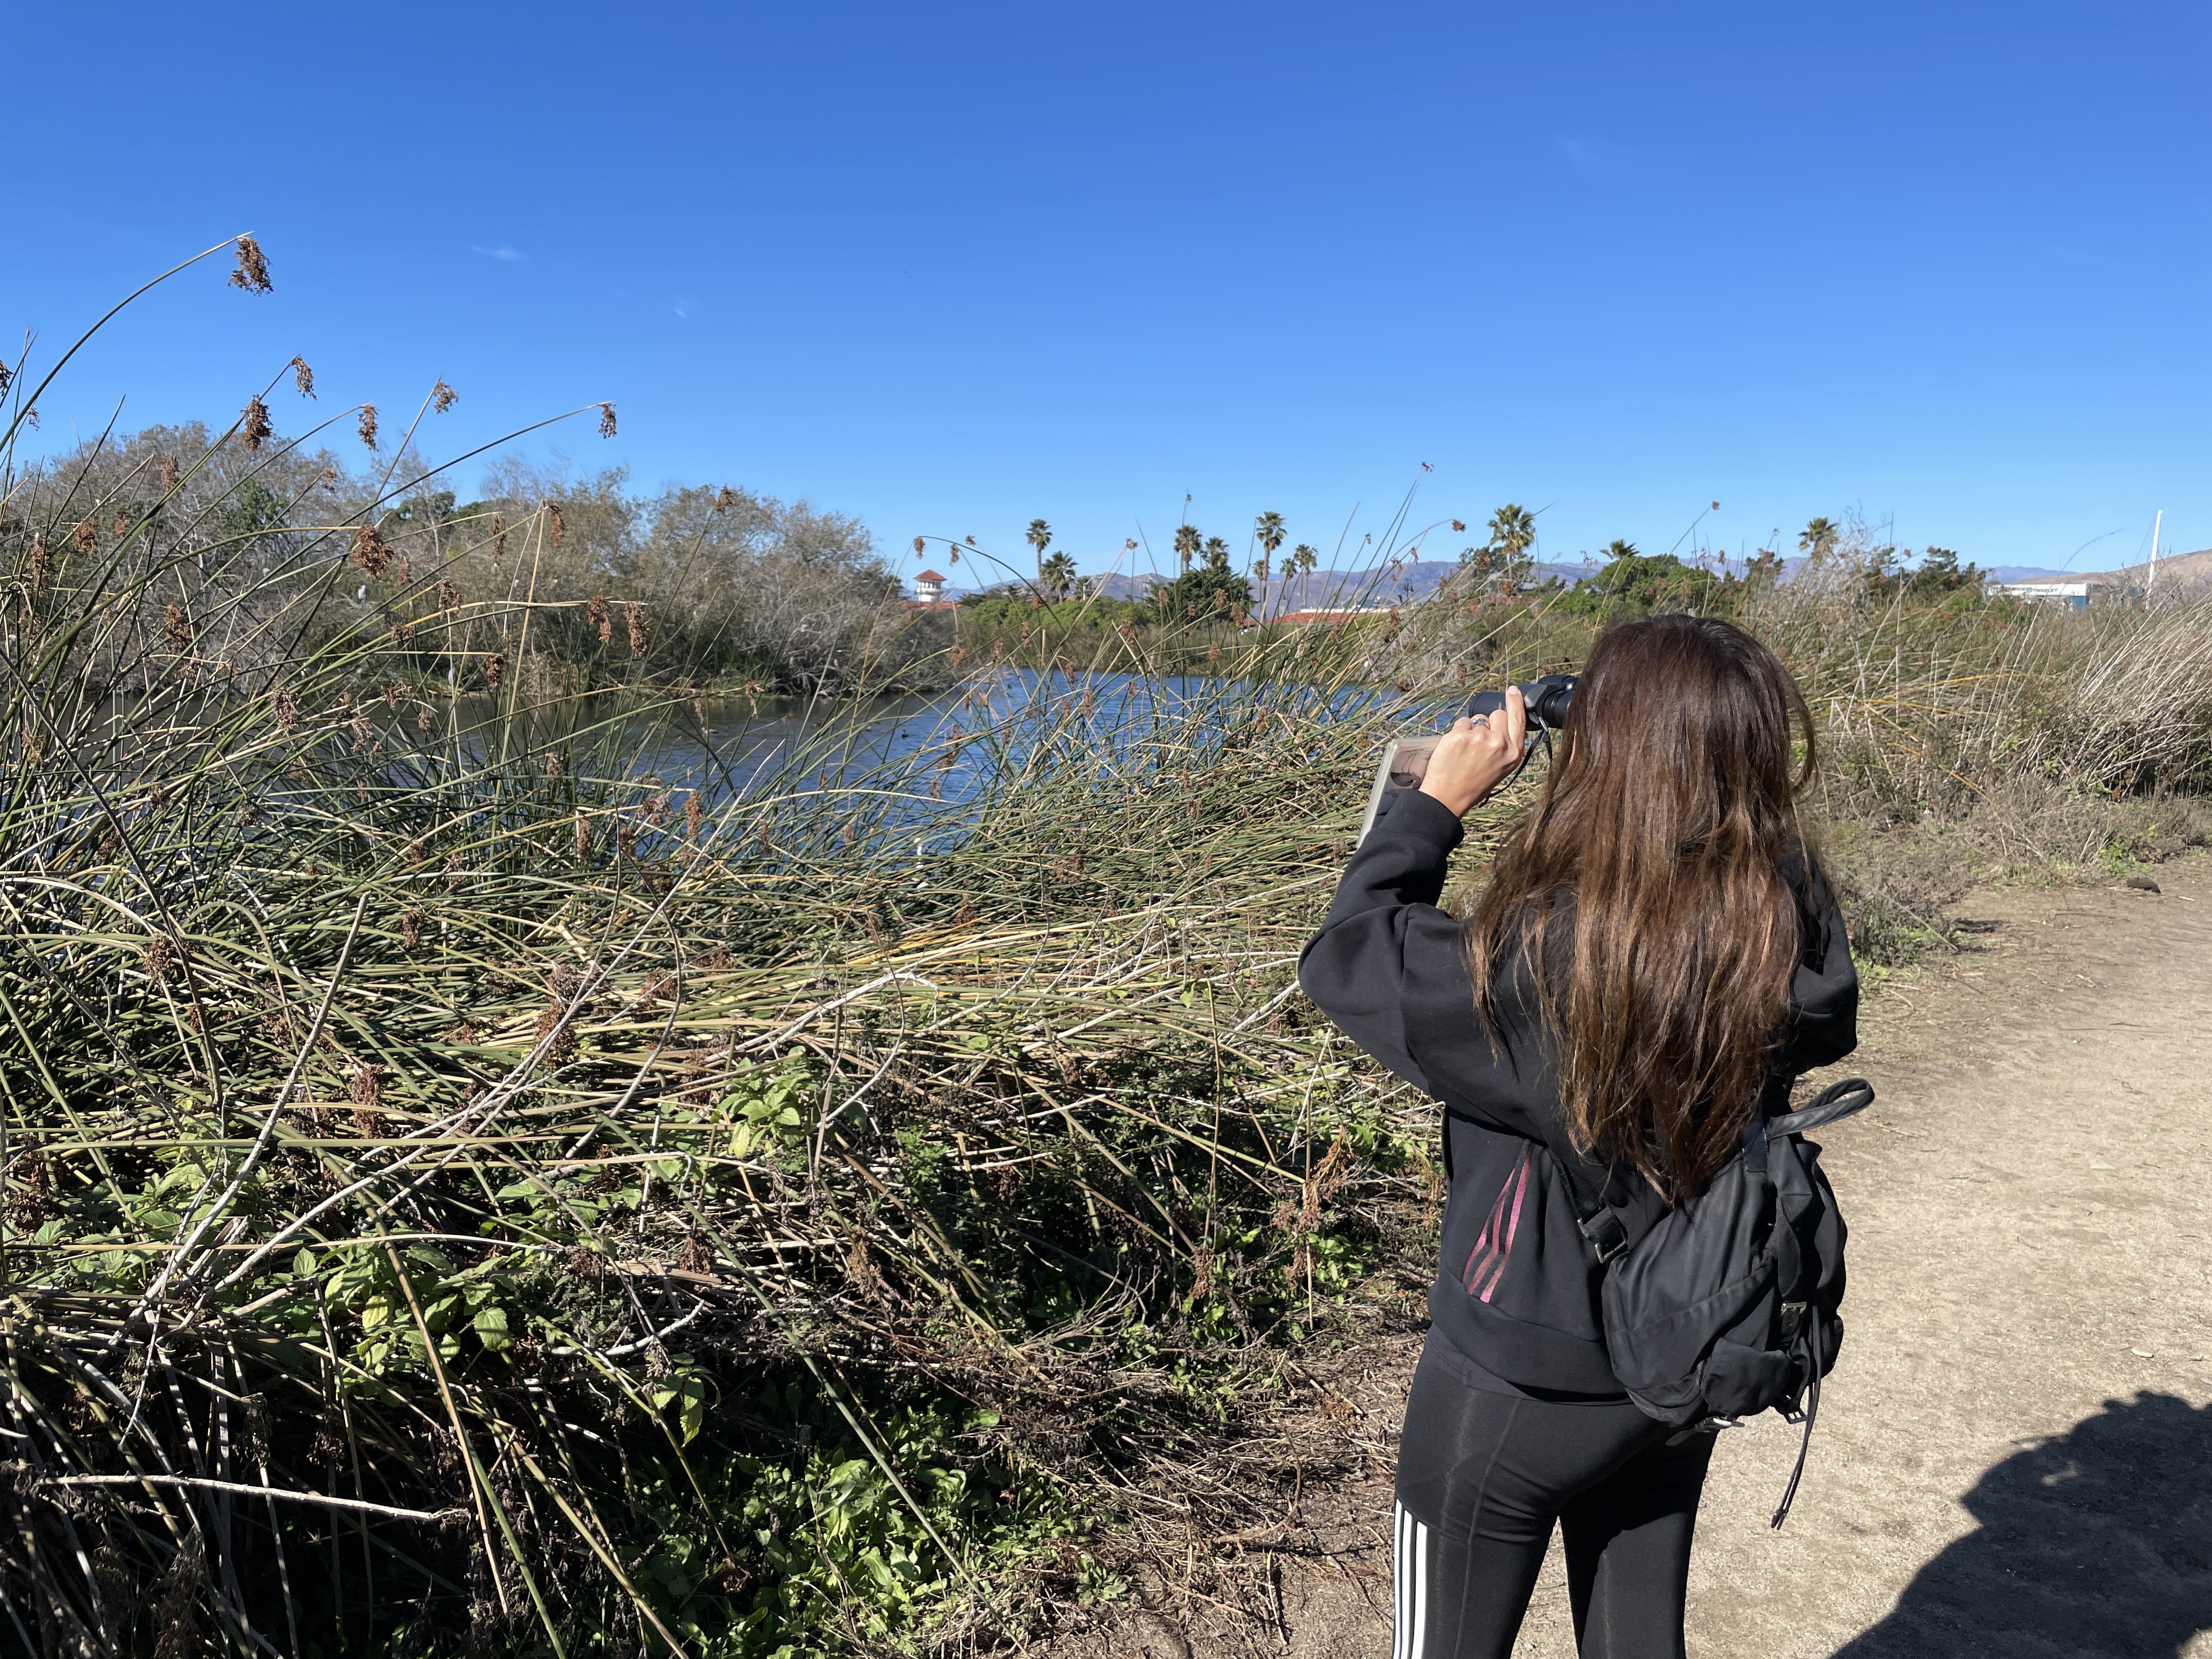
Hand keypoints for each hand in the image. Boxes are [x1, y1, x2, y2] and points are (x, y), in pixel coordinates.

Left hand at [1418, 685, 1527, 815]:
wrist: (1448, 797)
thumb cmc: (1474, 784)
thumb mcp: (1501, 768)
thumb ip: (1505, 746)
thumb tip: (1502, 724)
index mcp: (1514, 753)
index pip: (1518, 720)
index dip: (1516, 703)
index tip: (1512, 690)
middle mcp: (1500, 744)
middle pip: (1497, 714)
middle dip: (1488, 722)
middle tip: (1478, 743)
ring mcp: (1480, 738)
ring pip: (1477, 719)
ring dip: (1470, 730)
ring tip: (1465, 752)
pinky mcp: (1460, 735)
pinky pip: (1461, 723)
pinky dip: (1456, 733)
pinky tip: (1455, 750)